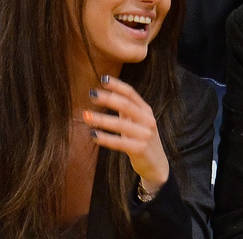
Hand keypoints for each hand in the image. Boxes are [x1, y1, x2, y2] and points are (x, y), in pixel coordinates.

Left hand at [84, 75, 169, 192]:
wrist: (156, 164)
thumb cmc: (141, 139)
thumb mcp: (137, 121)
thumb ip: (126, 108)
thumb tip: (106, 93)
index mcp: (146, 110)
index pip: (131, 93)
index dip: (117, 85)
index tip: (102, 79)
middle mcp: (148, 120)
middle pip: (126, 105)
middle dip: (108, 99)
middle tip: (91, 94)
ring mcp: (145, 135)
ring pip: (121, 124)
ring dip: (102, 119)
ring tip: (85, 116)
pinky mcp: (140, 149)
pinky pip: (120, 142)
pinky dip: (105, 138)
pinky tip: (93, 135)